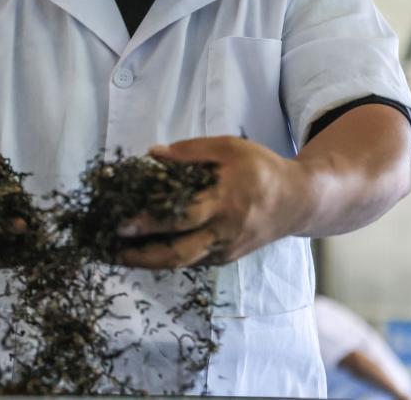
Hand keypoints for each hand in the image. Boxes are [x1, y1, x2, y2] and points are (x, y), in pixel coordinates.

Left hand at [115, 136, 311, 268]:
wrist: (298, 201)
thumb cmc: (261, 169)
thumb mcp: (230, 148)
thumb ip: (191, 151)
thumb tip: (152, 154)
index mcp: (224, 201)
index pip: (182, 217)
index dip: (150, 222)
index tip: (122, 223)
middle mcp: (223, 231)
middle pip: (178, 253)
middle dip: (142, 254)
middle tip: (112, 248)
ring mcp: (225, 249)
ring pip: (182, 263)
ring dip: (149, 262)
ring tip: (119, 254)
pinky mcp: (225, 257)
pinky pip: (192, 261)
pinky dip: (166, 258)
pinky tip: (144, 251)